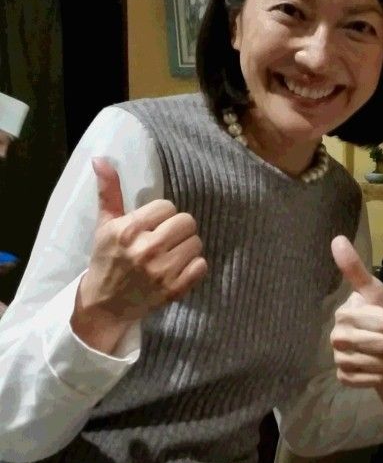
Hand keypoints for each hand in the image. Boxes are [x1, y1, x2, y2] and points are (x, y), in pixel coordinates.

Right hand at [74, 159, 207, 340]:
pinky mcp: (174, 290)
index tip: (152, 225)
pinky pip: (201, 266)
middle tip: (166, 238)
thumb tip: (100, 158)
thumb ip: (108, 191)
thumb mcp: (105, 224)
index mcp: (128, 230)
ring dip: (186, 246)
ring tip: (171, 253)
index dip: (162, 215)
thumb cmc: (106, 259)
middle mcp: (146, 249)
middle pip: (186, 222)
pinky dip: (193, 266)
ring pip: (196, 243)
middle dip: (177, 228)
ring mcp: (162, 271)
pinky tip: (178, 268)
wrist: (105, 304)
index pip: (167, 207)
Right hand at [330, 235, 382, 387]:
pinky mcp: (343, 378)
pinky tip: (376, 369)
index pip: (382, 321)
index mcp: (343, 313)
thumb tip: (337, 239)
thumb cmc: (382, 317)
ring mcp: (338, 359)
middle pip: (381, 344)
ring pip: (377, 363)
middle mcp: (335, 336)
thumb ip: (356, 269)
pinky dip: (380, 376)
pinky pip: (370, 380)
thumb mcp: (376, 292)